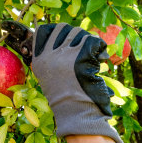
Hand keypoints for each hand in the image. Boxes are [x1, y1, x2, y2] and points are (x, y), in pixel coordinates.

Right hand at [31, 23, 122, 142]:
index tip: (69, 39)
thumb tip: (64, 34)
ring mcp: (65, 54)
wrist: (77, 113)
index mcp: (39, 60)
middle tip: (84, 48)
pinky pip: (94, 40)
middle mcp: (49, 55)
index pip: (45, 30)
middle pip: (64, 28)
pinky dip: (101, 48)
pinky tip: (102, 58)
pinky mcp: (81, 55)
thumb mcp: (50, 78)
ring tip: (95, 56)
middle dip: (76, 35)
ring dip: (90, 42)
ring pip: (80, 33)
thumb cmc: (67, 98)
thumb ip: (52, 58)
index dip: (60, 31)